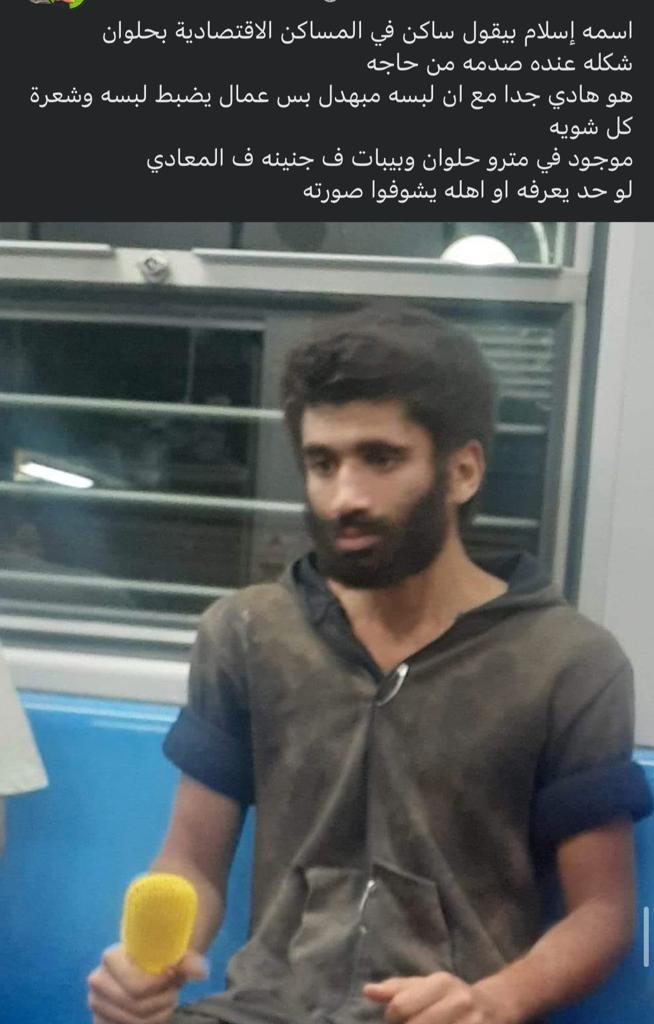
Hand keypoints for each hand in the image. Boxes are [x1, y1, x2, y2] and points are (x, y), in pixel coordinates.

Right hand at [87, 944, 207, 1023]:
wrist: (145, 968)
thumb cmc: (160, 959)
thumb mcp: (174, 955)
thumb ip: (188, 961)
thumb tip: (201, 973)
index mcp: (110, 958)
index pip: (136, 986)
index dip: (160, 986)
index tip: (173, 976)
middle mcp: (97, 980)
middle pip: (136, 1007)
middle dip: (162, 1002)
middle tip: (173, 993)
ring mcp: (96, 1003)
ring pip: (134, 1022)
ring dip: (159, 1016)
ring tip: (167, 1002)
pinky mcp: (99, 1020)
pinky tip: (155, 1015)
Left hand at [363, 972, 515, 1023]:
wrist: (495, 1005)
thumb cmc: (451, 995)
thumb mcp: (426, 985)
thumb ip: (397, 989)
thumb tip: (367, 991)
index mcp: (441, 982)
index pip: (400, 1006)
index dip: (391, 1018)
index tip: (394, 1019)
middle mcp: (458, 1001)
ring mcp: (471, 1023)